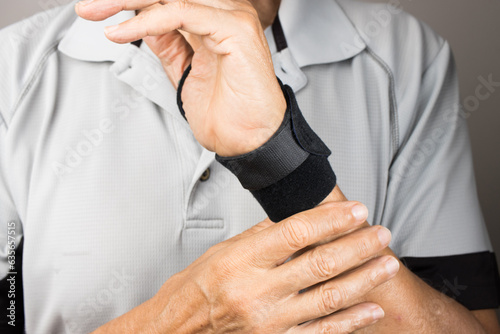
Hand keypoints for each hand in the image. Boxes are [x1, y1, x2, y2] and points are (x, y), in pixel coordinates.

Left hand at [76, 0, 286, 156]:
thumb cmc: (228, 114)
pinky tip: (123, 32)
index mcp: (213, 21)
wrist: (249, 140)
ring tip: (96, 12)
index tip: (98, 11)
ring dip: (127, 2)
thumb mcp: (183, 71)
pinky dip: (148, 22)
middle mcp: (223, 13)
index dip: (131, 5)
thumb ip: (166, 42)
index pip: (166, 1)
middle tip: (88, 8)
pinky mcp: (235, 28)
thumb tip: (141, 23)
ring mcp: (232, 17)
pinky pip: (182, 13)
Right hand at [146, 201, 397, 332]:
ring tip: (386, 263)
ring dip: (363, 279)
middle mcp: (256, 292)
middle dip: (357, 246)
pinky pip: (321, 332)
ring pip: (328, 298)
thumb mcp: (221, 253)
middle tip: (381, 233)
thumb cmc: (193, 292)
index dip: (331, 220)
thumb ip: (261, 238)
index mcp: (241, 261)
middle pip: (320, 263)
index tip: (356, 210)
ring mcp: (269, 321)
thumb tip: (294, 219)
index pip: (296, 232)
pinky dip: (351, 321)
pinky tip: (371, 309)